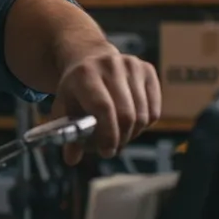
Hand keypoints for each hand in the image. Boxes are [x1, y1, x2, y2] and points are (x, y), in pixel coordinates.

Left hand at [52, 46, 161, 163]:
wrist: (90, 59)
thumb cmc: (76, 88)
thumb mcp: (64, 107)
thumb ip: (68, 133)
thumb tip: (71, 159)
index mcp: (85, 74)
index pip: (103, 108)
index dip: (107, 134)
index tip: (106, 151)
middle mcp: (110, 66)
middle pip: (126, 114)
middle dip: (120, 138)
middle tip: (111, 148)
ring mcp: (132, 66)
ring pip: (143, 115)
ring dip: (132, 133)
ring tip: (118, 135)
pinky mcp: (148, 70)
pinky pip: (154, 110)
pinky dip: (144, 125)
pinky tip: (130, 122)